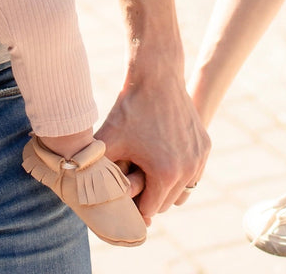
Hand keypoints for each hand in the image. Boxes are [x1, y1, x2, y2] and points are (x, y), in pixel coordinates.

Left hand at [96, 65, 210, 222]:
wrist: (156, 76)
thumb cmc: (129, 108)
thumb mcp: (107, 141)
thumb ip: (93, 169)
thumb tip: (80, 192)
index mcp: (165, 174)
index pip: (148, 210)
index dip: (132, 204)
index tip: (122, 190)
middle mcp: (188, 170)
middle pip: (166, 203)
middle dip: (149, 196)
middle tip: (133, 179)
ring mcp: (199, 158)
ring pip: (182, 191)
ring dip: (166, 188)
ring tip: (147, 170)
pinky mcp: (205, 146)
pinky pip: (192, 173)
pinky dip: (180, 172)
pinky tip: (162, 158)